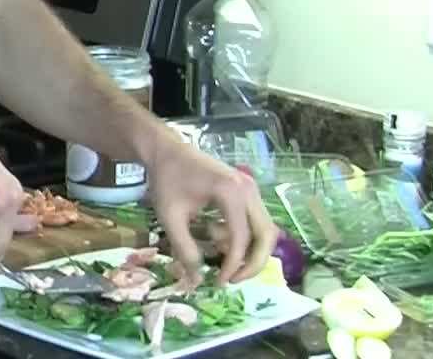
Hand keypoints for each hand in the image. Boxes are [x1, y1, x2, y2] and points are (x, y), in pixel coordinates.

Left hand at [143, 134, 277, 282]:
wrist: (166, 151)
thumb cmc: (167, 180)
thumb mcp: (170, 217)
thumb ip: (184, 249)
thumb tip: (197, 280)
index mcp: (231, 192)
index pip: (242, 238)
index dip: (232, 265)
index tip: (218, 282)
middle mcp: (248, 189)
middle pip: (266, 235)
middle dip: (252, 263)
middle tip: (231, 279)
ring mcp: (250, 189)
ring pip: (264, 230)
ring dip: (248, 250)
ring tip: (219, 255)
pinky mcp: (246, 191)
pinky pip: (255, 221)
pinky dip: (243, 236)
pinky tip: (217, 235)